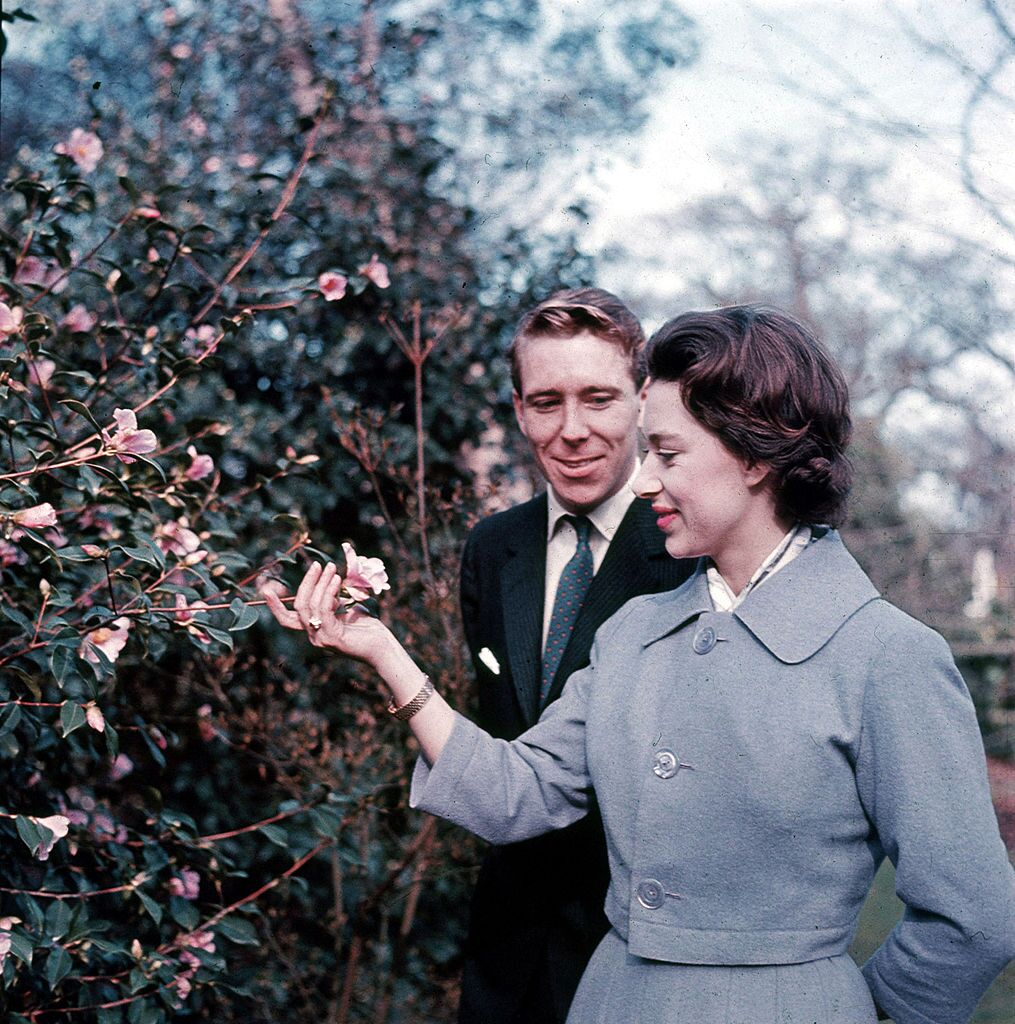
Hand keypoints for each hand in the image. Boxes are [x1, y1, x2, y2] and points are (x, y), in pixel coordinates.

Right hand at [260, 561, 393, 665]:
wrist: (382, 647)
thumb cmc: (367, 628)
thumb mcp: (345, 609)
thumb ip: (332, 599)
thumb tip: (328, 581)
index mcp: (313, 630)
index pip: (288, 619)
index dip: (276, 606)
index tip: (266, 590)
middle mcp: (313, 636)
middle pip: (299, 606)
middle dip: (307, 582)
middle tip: (318, 565)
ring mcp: (321, 638)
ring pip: (311, 605)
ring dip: (320, 583)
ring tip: (332, 568)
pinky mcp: (332, 637)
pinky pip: (324, 609)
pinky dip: (329, 591)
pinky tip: (337, 580)